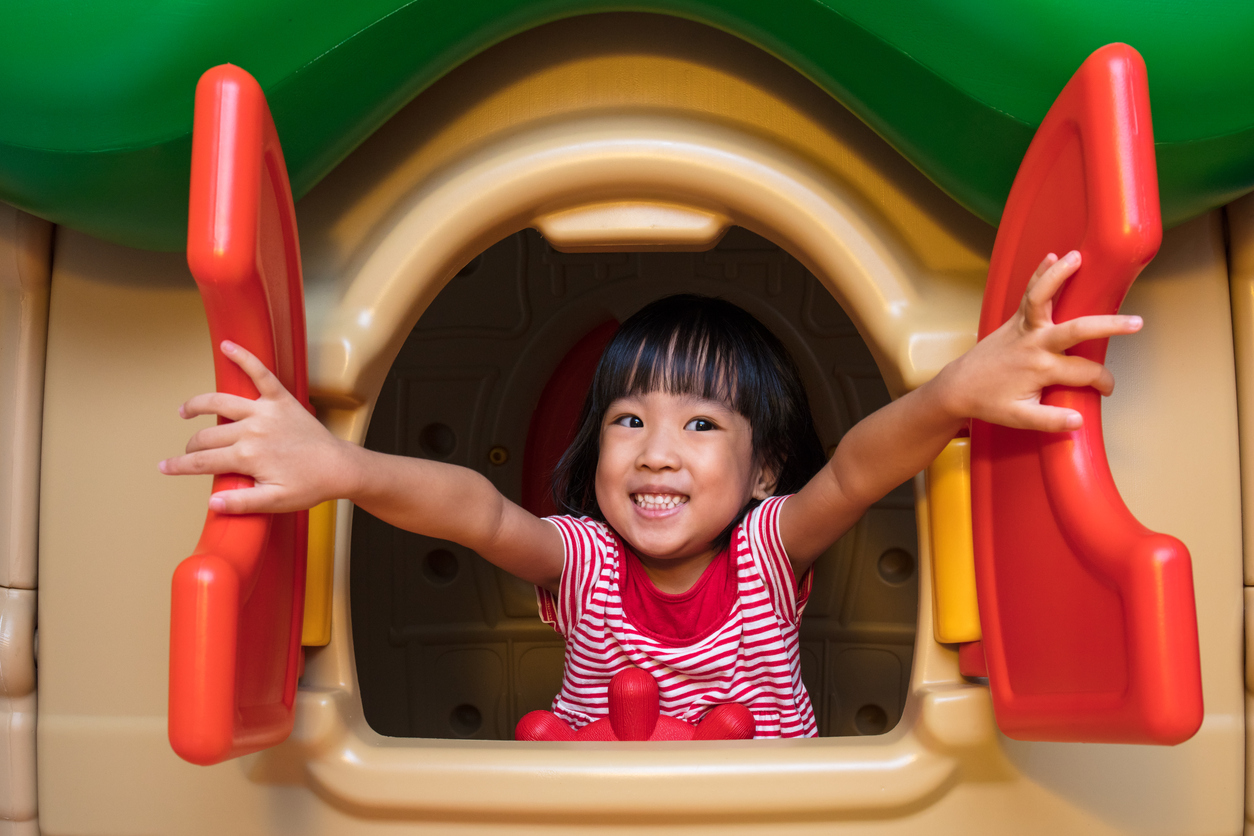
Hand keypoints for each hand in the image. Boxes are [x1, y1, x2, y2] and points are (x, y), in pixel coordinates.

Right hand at [158, 341, 353, 512]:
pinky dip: (244, 357)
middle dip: (191, 446)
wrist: (339, 467)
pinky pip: (260, 373)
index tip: (163, 468)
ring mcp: (265, 411)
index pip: (202, 462)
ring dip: (197, 405)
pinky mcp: (280, 398)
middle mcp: (252, 430)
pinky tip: (227, 346)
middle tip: (189, 453)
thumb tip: (211, 502)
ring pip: (220, 403)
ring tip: (185, 412)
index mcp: (247, 457)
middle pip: (207, 436)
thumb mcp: (275, 502)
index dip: (179, 467)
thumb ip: (241, 502)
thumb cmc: (309, 486)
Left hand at [938, 251, 1141, 431]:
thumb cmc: (989, 402)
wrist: (958, 387)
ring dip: (1059, 276)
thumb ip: (1051, 420)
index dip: (1102, 381)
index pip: (1084, 373)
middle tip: (1135, 324)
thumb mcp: (1020, 418)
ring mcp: (1023, 328)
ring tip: (1078, 258)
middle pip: (1076, 330)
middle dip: (1108, 326)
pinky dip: (1039, 273)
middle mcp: (1034, 345)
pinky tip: (1052, 256)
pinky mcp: (1014, 320)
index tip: (1107, 389)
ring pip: (1042, 297)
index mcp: (1040, 370)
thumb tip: (1080, 420)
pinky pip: (1028, 294)